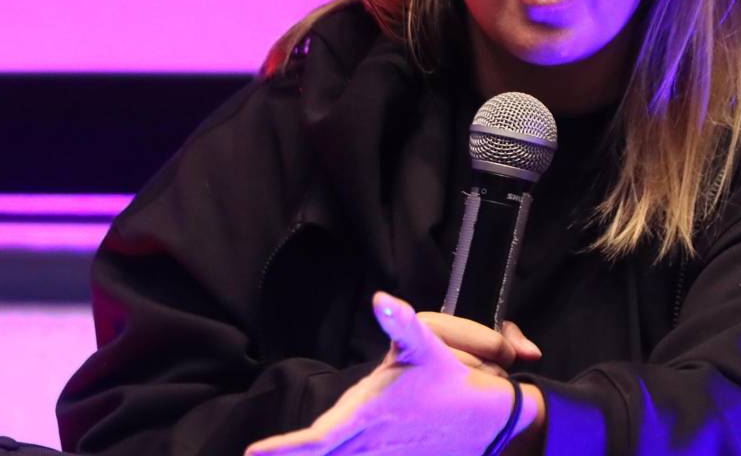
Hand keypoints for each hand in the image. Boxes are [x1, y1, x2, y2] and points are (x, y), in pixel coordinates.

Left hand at [243, 292, 534, 455]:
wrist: (486, 419)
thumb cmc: (448, 379)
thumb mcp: (426, 346)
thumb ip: (400, 323)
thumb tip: (381, 299)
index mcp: (367, 415)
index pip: (317, 441)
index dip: (285, 451)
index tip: (254, 453)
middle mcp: (369, 443)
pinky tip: (325, 455)